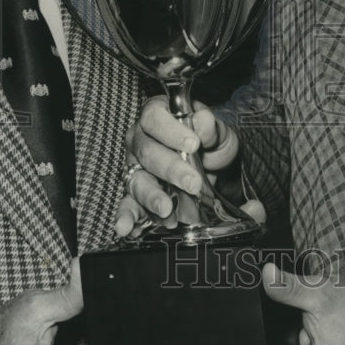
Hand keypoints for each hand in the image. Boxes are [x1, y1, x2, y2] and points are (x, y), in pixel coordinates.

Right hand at [115, 96, 242, 237]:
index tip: (193, 144)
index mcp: (157, 116)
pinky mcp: (136, 195)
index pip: (154, 118)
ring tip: (166, 209)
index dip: (171, 131)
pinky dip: (127, 217)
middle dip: (170, 169)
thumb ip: (210, 127)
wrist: (214, 169)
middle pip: (147, 152)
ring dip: (151, 196)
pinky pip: (129, 205)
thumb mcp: (218, 132)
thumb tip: (203, 121)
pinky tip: (127, 228)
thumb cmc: (210, 143)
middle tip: (192, 183)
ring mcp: (135, 168)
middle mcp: (140, 140)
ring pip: (137, 180)